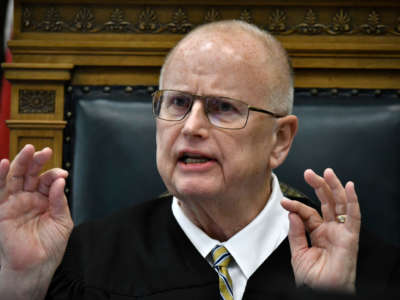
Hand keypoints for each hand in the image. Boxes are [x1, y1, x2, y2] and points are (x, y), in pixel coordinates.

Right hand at [0, 145, 72, 298]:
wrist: (36, 265)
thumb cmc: (50, 246)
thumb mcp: (62, 221)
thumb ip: (60, 201)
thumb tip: (60, 182)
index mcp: (46, 199)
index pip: (49, 180)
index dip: (55, 175)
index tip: (62, 174)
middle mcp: (30, 198)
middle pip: (31, 174)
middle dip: (37, 161)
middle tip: (45, 151)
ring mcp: (16, 202)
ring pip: (16, 177)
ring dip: (21, 162)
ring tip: (28, 150)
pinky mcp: (3, 209)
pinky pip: (0, 190)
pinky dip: (1, 176)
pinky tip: (3, 163)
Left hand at [281, 168, 360, 292]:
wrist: (321, 292)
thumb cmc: (313, 279)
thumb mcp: (298, 253)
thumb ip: (296, 232)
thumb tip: (292, 213)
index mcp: (318, 233)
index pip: (308, 212)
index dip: (296, 205)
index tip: (284, 202)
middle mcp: (330, 230)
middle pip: (326, 202)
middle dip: (318, 185)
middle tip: (309, 173)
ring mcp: (340, 232)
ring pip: (339, 204)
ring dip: (334, 187)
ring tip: (326, 173)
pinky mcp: (350, 237)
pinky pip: (354, 216)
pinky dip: (353, 201)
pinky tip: (349, 187)